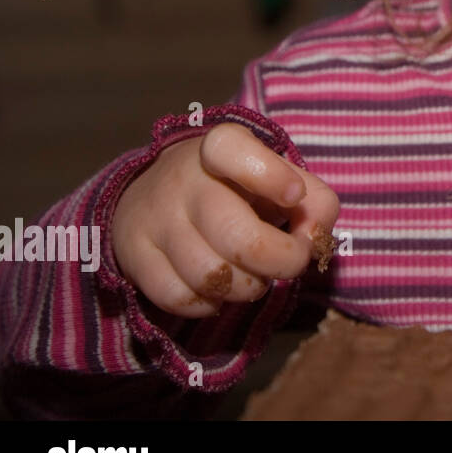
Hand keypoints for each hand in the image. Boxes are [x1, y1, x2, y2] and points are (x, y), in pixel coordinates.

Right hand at [112, 123, 340, 317]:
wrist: (158, 193)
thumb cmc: (240, 189)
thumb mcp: (282, 178)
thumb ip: (317, 203)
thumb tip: (312, 240)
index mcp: (223, 148)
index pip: (232, 150)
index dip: (270, 176)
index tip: (293, 195)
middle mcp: (184, 179)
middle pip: (240, 237)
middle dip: (282, 262)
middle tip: (290, 262)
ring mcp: (155, 218)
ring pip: (212, 275)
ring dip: (248, 287)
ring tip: (253, 275)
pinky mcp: (134, 255)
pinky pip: (179, 297)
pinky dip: (210, 304)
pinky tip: (219, 289)